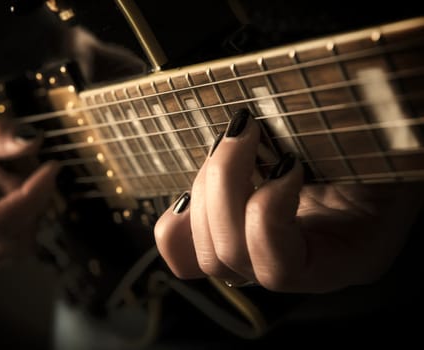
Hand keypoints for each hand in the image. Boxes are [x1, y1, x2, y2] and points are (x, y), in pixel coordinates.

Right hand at [0, 107, 59, 267]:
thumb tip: (32, 141)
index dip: (34, 196)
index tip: (52, 166)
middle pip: (15, 239)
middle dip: (30, 199)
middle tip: (16, 159)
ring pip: (18, 244)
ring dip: (27, 205)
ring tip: (4, 167)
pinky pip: (11, 239)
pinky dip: (19, 211)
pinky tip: (2, 180)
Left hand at [154, 111, 423, 292]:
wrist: (376, 139)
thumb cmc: (381, 137)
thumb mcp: (377, 141)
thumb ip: (343, 141)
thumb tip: (296, 129)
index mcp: (345, 255)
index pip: (279, 268)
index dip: (267, 213)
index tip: (287, 162)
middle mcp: (300, 267)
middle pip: (229, 256)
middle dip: (223, 184)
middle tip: (244, 131)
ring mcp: (263, 254)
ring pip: (205, 252)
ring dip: (205, 187)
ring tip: (232, 142)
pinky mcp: (234, 234)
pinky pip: (185, 249)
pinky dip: (181, 216)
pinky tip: (203, 180)